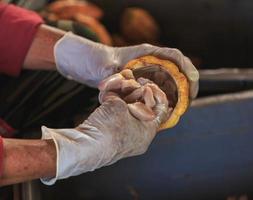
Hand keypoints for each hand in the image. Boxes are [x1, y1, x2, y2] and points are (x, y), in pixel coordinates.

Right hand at [40, 71, 167, 184]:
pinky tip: (104, 91)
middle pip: (142, 105)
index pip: (161, 109)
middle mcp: (138, 134)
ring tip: (113, 85)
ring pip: (126, 106)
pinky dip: (110, 100)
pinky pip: (114, 112)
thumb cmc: (108, 130)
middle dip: (134, 89)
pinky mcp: (109, 132)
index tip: (146, 83)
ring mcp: (123, 133)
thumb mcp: (120, 106)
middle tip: (129, 81)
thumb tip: (119, 94)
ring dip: (120, 92)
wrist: (84, 147)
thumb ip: (124, 96)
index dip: (156, 93)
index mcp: (148, 131)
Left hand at [54, 32, 198, 97]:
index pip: (174, 56)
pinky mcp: (146, 81)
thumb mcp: (105, 68)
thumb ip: (112, 76)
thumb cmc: (99, 61)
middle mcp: (152, 62)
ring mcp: (150, 71)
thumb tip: (117, 88)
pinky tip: (166, 110)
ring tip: (181, 109)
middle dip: (188, 84)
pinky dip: (167, 98)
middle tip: (189, 102)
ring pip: (172, 81)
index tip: (192, 81)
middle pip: (178, 70)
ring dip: (179, 93)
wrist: (91, 64)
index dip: (187, 68)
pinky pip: (162, 88)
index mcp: (148, 53)